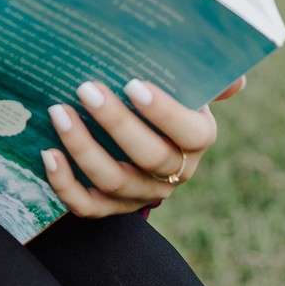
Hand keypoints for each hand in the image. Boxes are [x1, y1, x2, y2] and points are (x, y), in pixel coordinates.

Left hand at [40, 76, 244, 216]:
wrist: (135, 134)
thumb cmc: (158, 98)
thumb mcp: (183, 83)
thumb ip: (202, 76)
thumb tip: (236, 78)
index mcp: (197, 138)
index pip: (190, 132)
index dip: (164, 112)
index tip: (133, 84)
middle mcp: (175, 172)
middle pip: (149, 156)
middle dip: (115, 123)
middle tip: (85, 89)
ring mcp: (142, 193)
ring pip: (114, 181)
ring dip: (83, 147)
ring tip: (58, 112)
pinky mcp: (111, 209)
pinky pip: (88, 206)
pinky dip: (65, 184)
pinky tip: (48, 154)